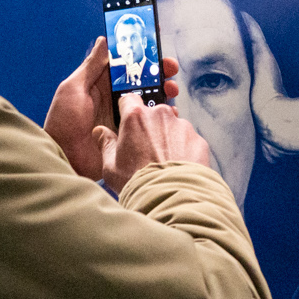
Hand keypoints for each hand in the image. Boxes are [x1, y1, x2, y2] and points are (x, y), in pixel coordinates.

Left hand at [45, 37, 179, 180]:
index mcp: (102, 84)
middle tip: (171, 68)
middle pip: (143, 80)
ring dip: (164, 92)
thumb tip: (105, 39)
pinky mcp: (131, 133)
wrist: (65, 158)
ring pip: (151, 99)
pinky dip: (162, 116)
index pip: (126, 64)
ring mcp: (125, 116)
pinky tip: (169, 113)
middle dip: (159, 72)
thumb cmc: (63, 122)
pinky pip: (151, 122)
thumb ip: (91, 66)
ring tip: (171, 90)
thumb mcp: (73, 89)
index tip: (156, 44)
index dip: (141, 54)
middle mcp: (116, 98)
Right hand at [96, 85, 212, 191]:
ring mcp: (182, 126)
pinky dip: (185, 151)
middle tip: (146, 151)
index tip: (127, 122)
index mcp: (135, 117)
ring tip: (164, 163)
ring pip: (172, 127)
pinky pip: (189, 141)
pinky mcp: (199, 140)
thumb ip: (105, 144)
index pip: (129, 99)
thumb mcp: (111, 167)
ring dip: (168, 139)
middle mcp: (160, 115)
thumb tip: (100, 132)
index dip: (127, 110)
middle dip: (150, 128)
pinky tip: (178, 168)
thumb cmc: (137, 183)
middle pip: (153, 114)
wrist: (170, 199)